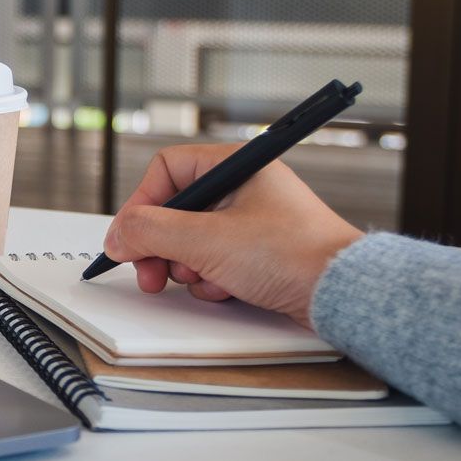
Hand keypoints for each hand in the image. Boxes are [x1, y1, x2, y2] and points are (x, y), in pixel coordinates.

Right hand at [101, 144, 362, 325]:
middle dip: (158, 246)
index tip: (128, 237)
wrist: (342, 294)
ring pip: (190, 240)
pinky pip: (213, 261)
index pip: (166, 171)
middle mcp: (242, 188)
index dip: (141, 205)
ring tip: (202, 280)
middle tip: (150, 273)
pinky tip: (226, 289)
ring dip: (186, 266)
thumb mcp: (205, 240)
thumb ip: (150, 233)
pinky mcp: (257, 253)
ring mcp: (250, 222)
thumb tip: (118, 234)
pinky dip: (210, 279)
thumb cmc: (293, 254)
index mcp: (235, 166)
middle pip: (174, 211)